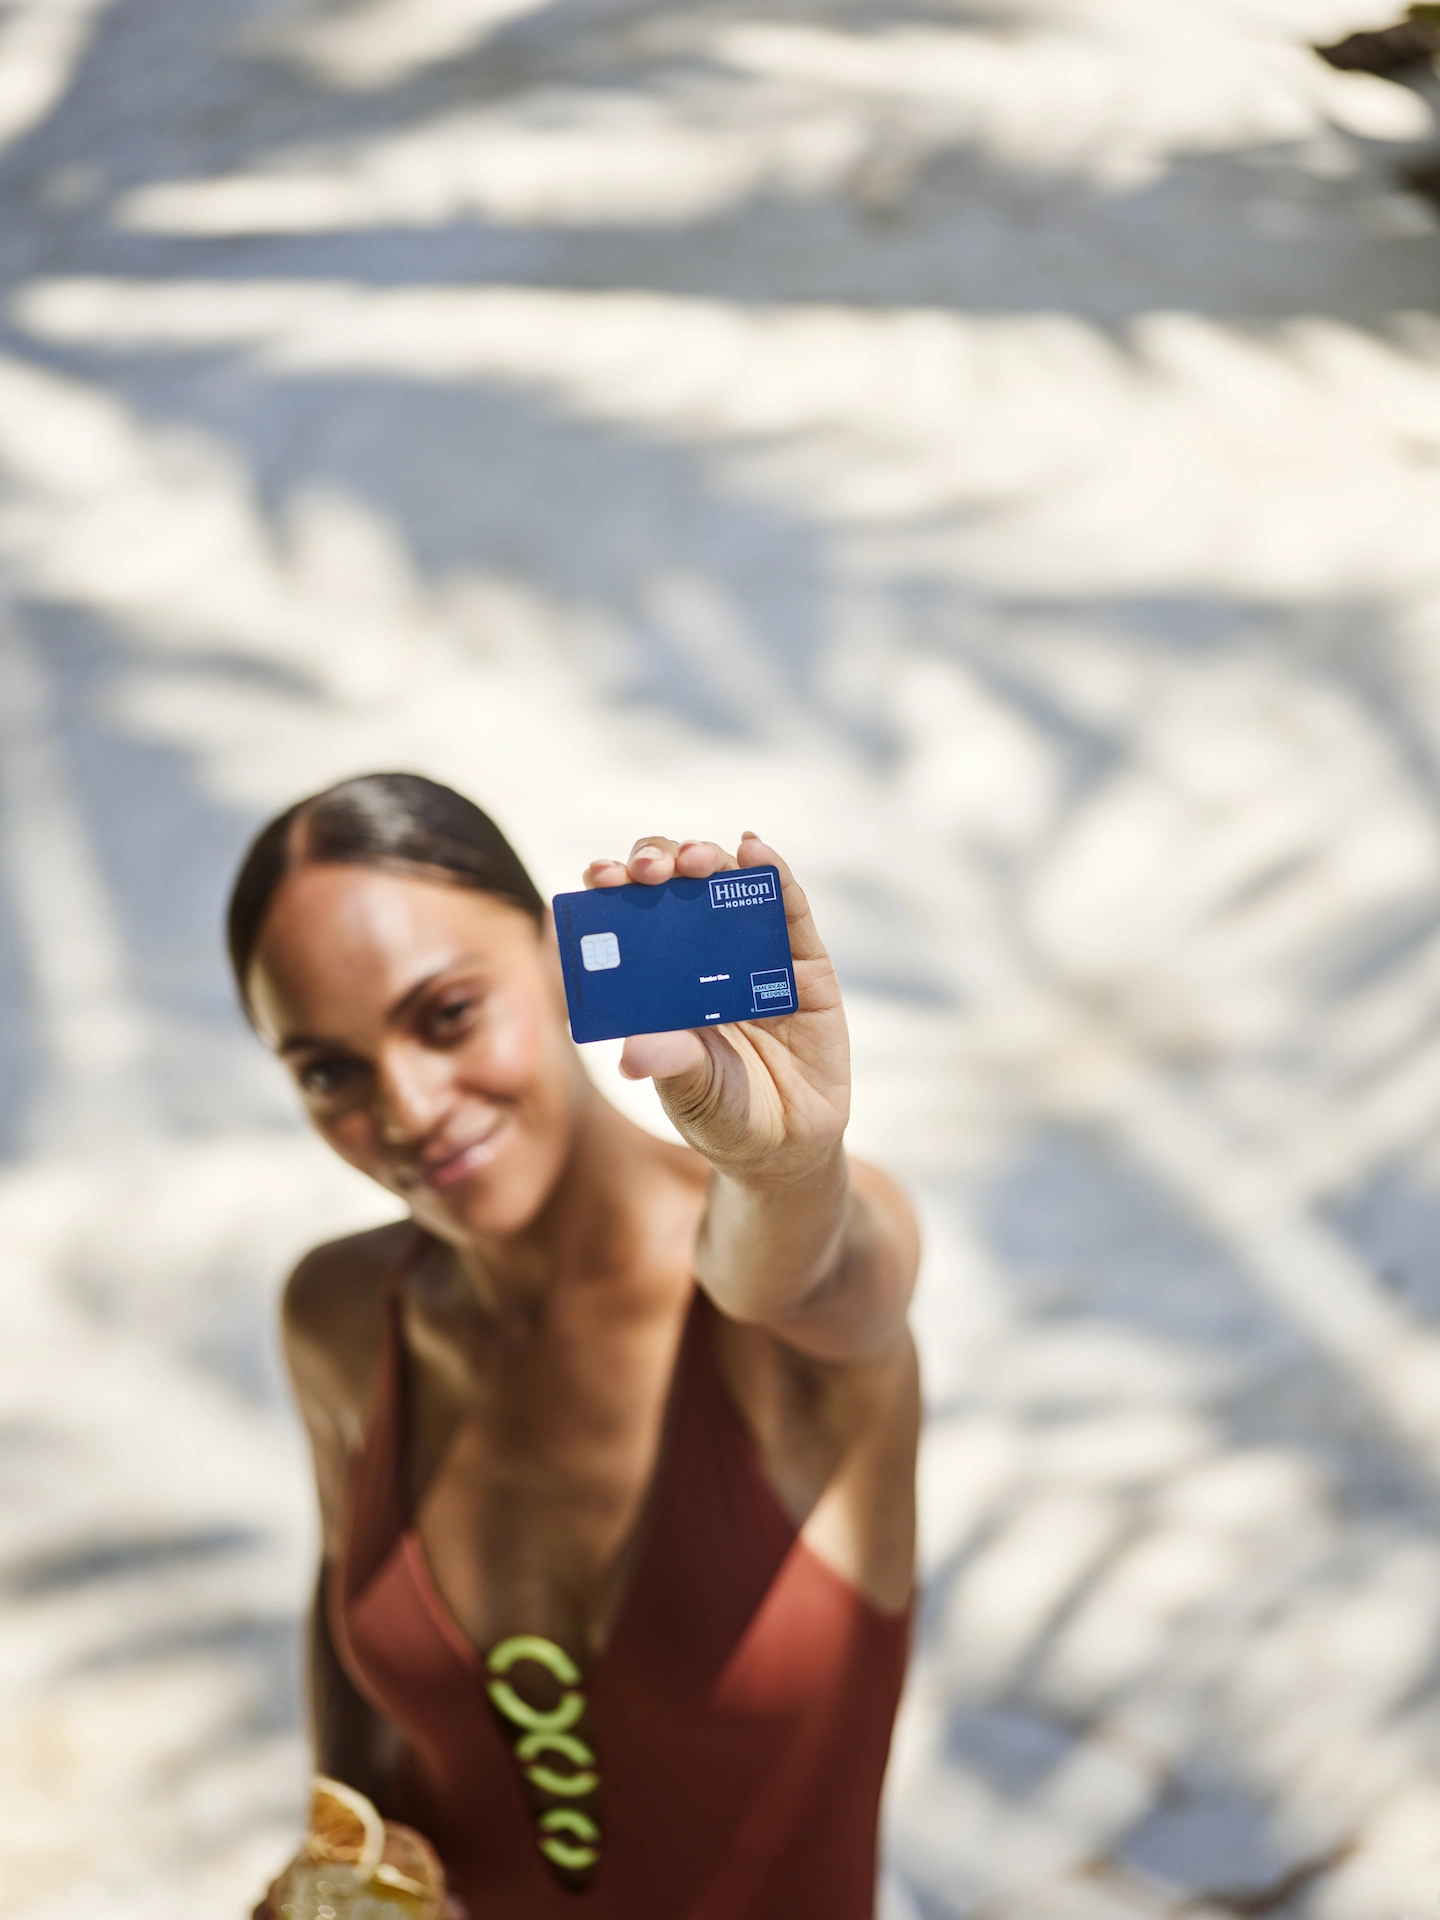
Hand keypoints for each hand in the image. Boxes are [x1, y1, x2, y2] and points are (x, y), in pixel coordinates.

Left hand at [583, 834, 847, 1185]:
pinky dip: (774, 875)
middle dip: (657, 863)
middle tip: (647, 872)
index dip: (613, 887)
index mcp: (659, 973)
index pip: (629, 913)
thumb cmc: (721, 1112)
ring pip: (727, 884)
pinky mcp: (803, 962)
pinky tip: (755, 851)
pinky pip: (789, 909)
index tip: (599, 878)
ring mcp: (754, 951)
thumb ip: (669, 1063)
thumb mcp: (688, 1090)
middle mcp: (703, 951)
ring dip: (708, 858)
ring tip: (694, 861)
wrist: (785, 1145)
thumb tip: (632, 1052)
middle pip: (675, 884)